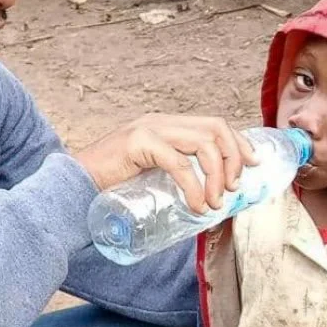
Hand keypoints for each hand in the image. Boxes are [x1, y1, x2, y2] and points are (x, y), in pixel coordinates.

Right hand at [75, 115, 257, 213]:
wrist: (73, 186)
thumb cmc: (110, 186)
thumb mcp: (151, 176)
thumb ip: (174, 176)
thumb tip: (211, 200)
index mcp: (166, 126)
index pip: (214, 124)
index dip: (239, 143)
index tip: (253, 165)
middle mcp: (161, 122)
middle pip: (216, 128)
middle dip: (233, 158)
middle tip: (233, 189)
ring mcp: (149, 129)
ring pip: (203, 143)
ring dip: (217, 175)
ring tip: (214, 203)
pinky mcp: (138, 143)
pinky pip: (179, 163)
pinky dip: (194, 186)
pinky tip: (196, 204)